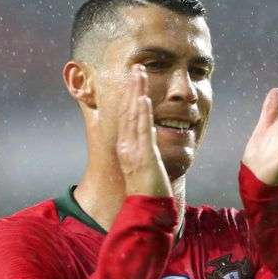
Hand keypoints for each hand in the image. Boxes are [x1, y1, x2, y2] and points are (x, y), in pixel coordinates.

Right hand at [116, 65, 172, 197]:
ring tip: (139, 74)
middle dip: (132, 88)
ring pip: (135, 117)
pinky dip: (143, 115)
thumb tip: (149, 139)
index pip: (127, 116)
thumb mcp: (146, 165)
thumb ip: (146, 150)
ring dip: (137, 93)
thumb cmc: (149, 191)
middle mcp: (127, 145)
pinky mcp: (144, 157)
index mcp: (127, 146)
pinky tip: (145, 100)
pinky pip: (144, 132)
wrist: (146, 211)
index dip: (129, 95)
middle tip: (136, 67)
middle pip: (128, 111)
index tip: (133, 78)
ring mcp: (134, 150)